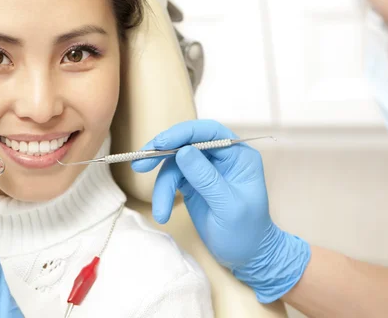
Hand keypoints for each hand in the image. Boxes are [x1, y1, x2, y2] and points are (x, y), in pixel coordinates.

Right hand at [132, 120, 310, 302]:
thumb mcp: (228, 206)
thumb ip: (206, 178)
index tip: (159, 143)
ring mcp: (205, 168)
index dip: (183, 133)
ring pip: (174, 163)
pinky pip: (171, 178)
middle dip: (162, 153)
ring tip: (160, 211)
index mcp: (238, 155)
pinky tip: (162, 212)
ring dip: (161, 186)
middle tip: (140, 164)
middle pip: (186, 142)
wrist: (246, 256)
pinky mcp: (192, 182)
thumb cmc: (246, 232)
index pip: (209, 132)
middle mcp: (221, 156)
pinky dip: (163, 194)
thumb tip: (182, 152)